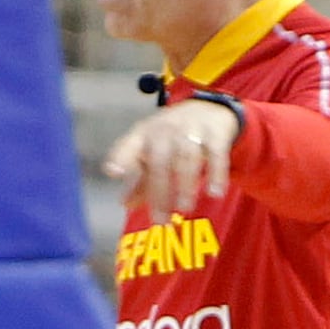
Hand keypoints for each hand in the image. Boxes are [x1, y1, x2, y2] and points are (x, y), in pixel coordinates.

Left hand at [101, 98, 238, 217]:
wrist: (209, 108)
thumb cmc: (173, 136)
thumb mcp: (154, 152)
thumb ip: (141, 180)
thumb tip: (125, 205)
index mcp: (144, 135)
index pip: (129, 145)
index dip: (121, 157)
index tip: (113, 173)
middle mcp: (165, 130)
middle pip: (160, 160)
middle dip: (160, 191)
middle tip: (161, 220)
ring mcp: (191, 129)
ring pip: (186, 158)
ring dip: (185, 185)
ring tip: (184, 209)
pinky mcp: (215, 132)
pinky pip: (216, 153)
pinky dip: (216, 173)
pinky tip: (214, 193)